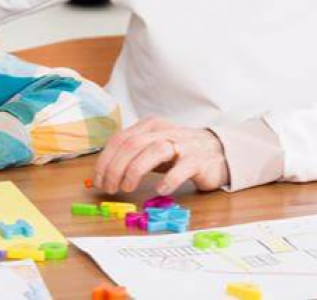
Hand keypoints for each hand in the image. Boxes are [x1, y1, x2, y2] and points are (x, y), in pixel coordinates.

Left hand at [94, 117, 228, 195]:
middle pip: (132, 144)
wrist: (218, 151)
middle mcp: (163, 131)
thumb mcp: (152, 148)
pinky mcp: (197, 160)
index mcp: (148, 126)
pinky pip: (181, 168)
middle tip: (110, 188)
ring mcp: (181, 144)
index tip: (99, 180)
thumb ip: (132, 156)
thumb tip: (105, 174)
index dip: (105, 160)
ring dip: (135, 170)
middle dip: (115, 167)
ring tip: (127, 188)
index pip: (119, 139)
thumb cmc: (179, 152)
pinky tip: (160, 190)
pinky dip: (168, 179)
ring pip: (153, 151)